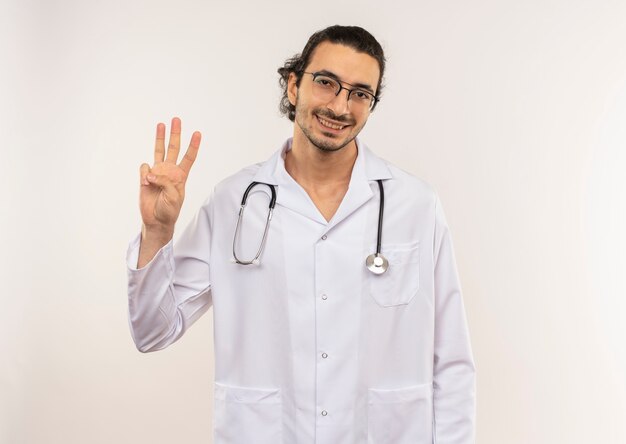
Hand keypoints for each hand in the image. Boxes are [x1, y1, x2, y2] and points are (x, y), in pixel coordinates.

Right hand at [139, 117, 200, 233]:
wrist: (156, 220)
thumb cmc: (169, 210)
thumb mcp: (174, 197)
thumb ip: (166, 182)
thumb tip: (151, 173)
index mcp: (180, 176)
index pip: (188, 157)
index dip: (193, 146)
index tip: (197, 133)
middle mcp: (169, 171)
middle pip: (173, 148)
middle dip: (175, 134)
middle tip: (176, 120)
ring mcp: (157, 173)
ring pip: (158, 151)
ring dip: (160, 137)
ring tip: (161, 124)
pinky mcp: (145, 177)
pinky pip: (144, 168)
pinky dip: (145, 173)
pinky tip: (147, 182)